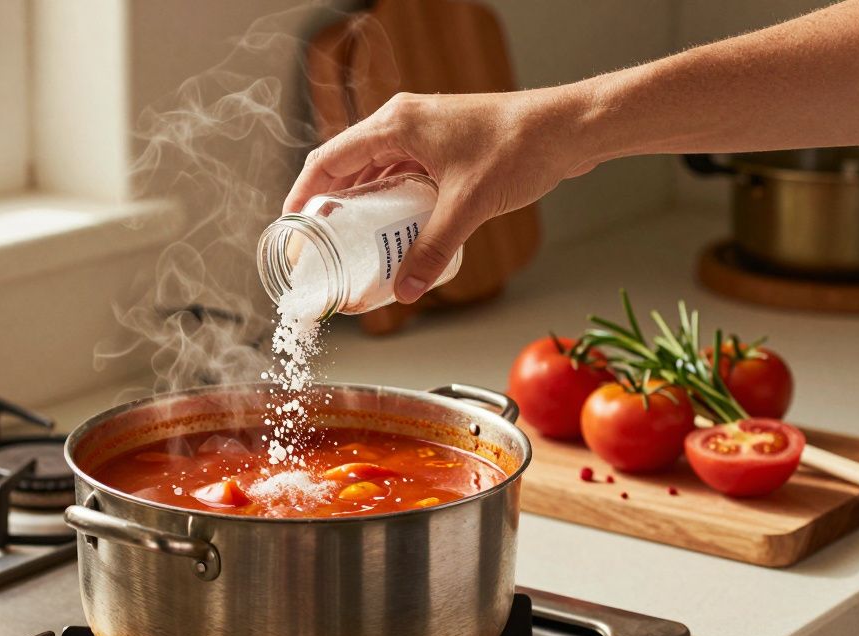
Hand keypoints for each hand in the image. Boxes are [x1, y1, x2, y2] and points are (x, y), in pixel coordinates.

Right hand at [284, 89, 599, 302]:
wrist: (567, 129)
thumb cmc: (520, 148)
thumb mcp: (468, 206)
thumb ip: (432, 249)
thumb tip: (407, 290)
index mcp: (396, 124)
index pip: (329, 159)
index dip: (304, 195)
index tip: (291, 228)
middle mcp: (403, 122)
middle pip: (347, 166)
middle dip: (330, 207)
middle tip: (319, 246)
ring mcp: (423, 133)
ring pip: (375, 171)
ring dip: (362, 206)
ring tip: (351, 245)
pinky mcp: (442, 145)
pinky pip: (401, 174)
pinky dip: (390, 201)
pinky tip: (392, 231)